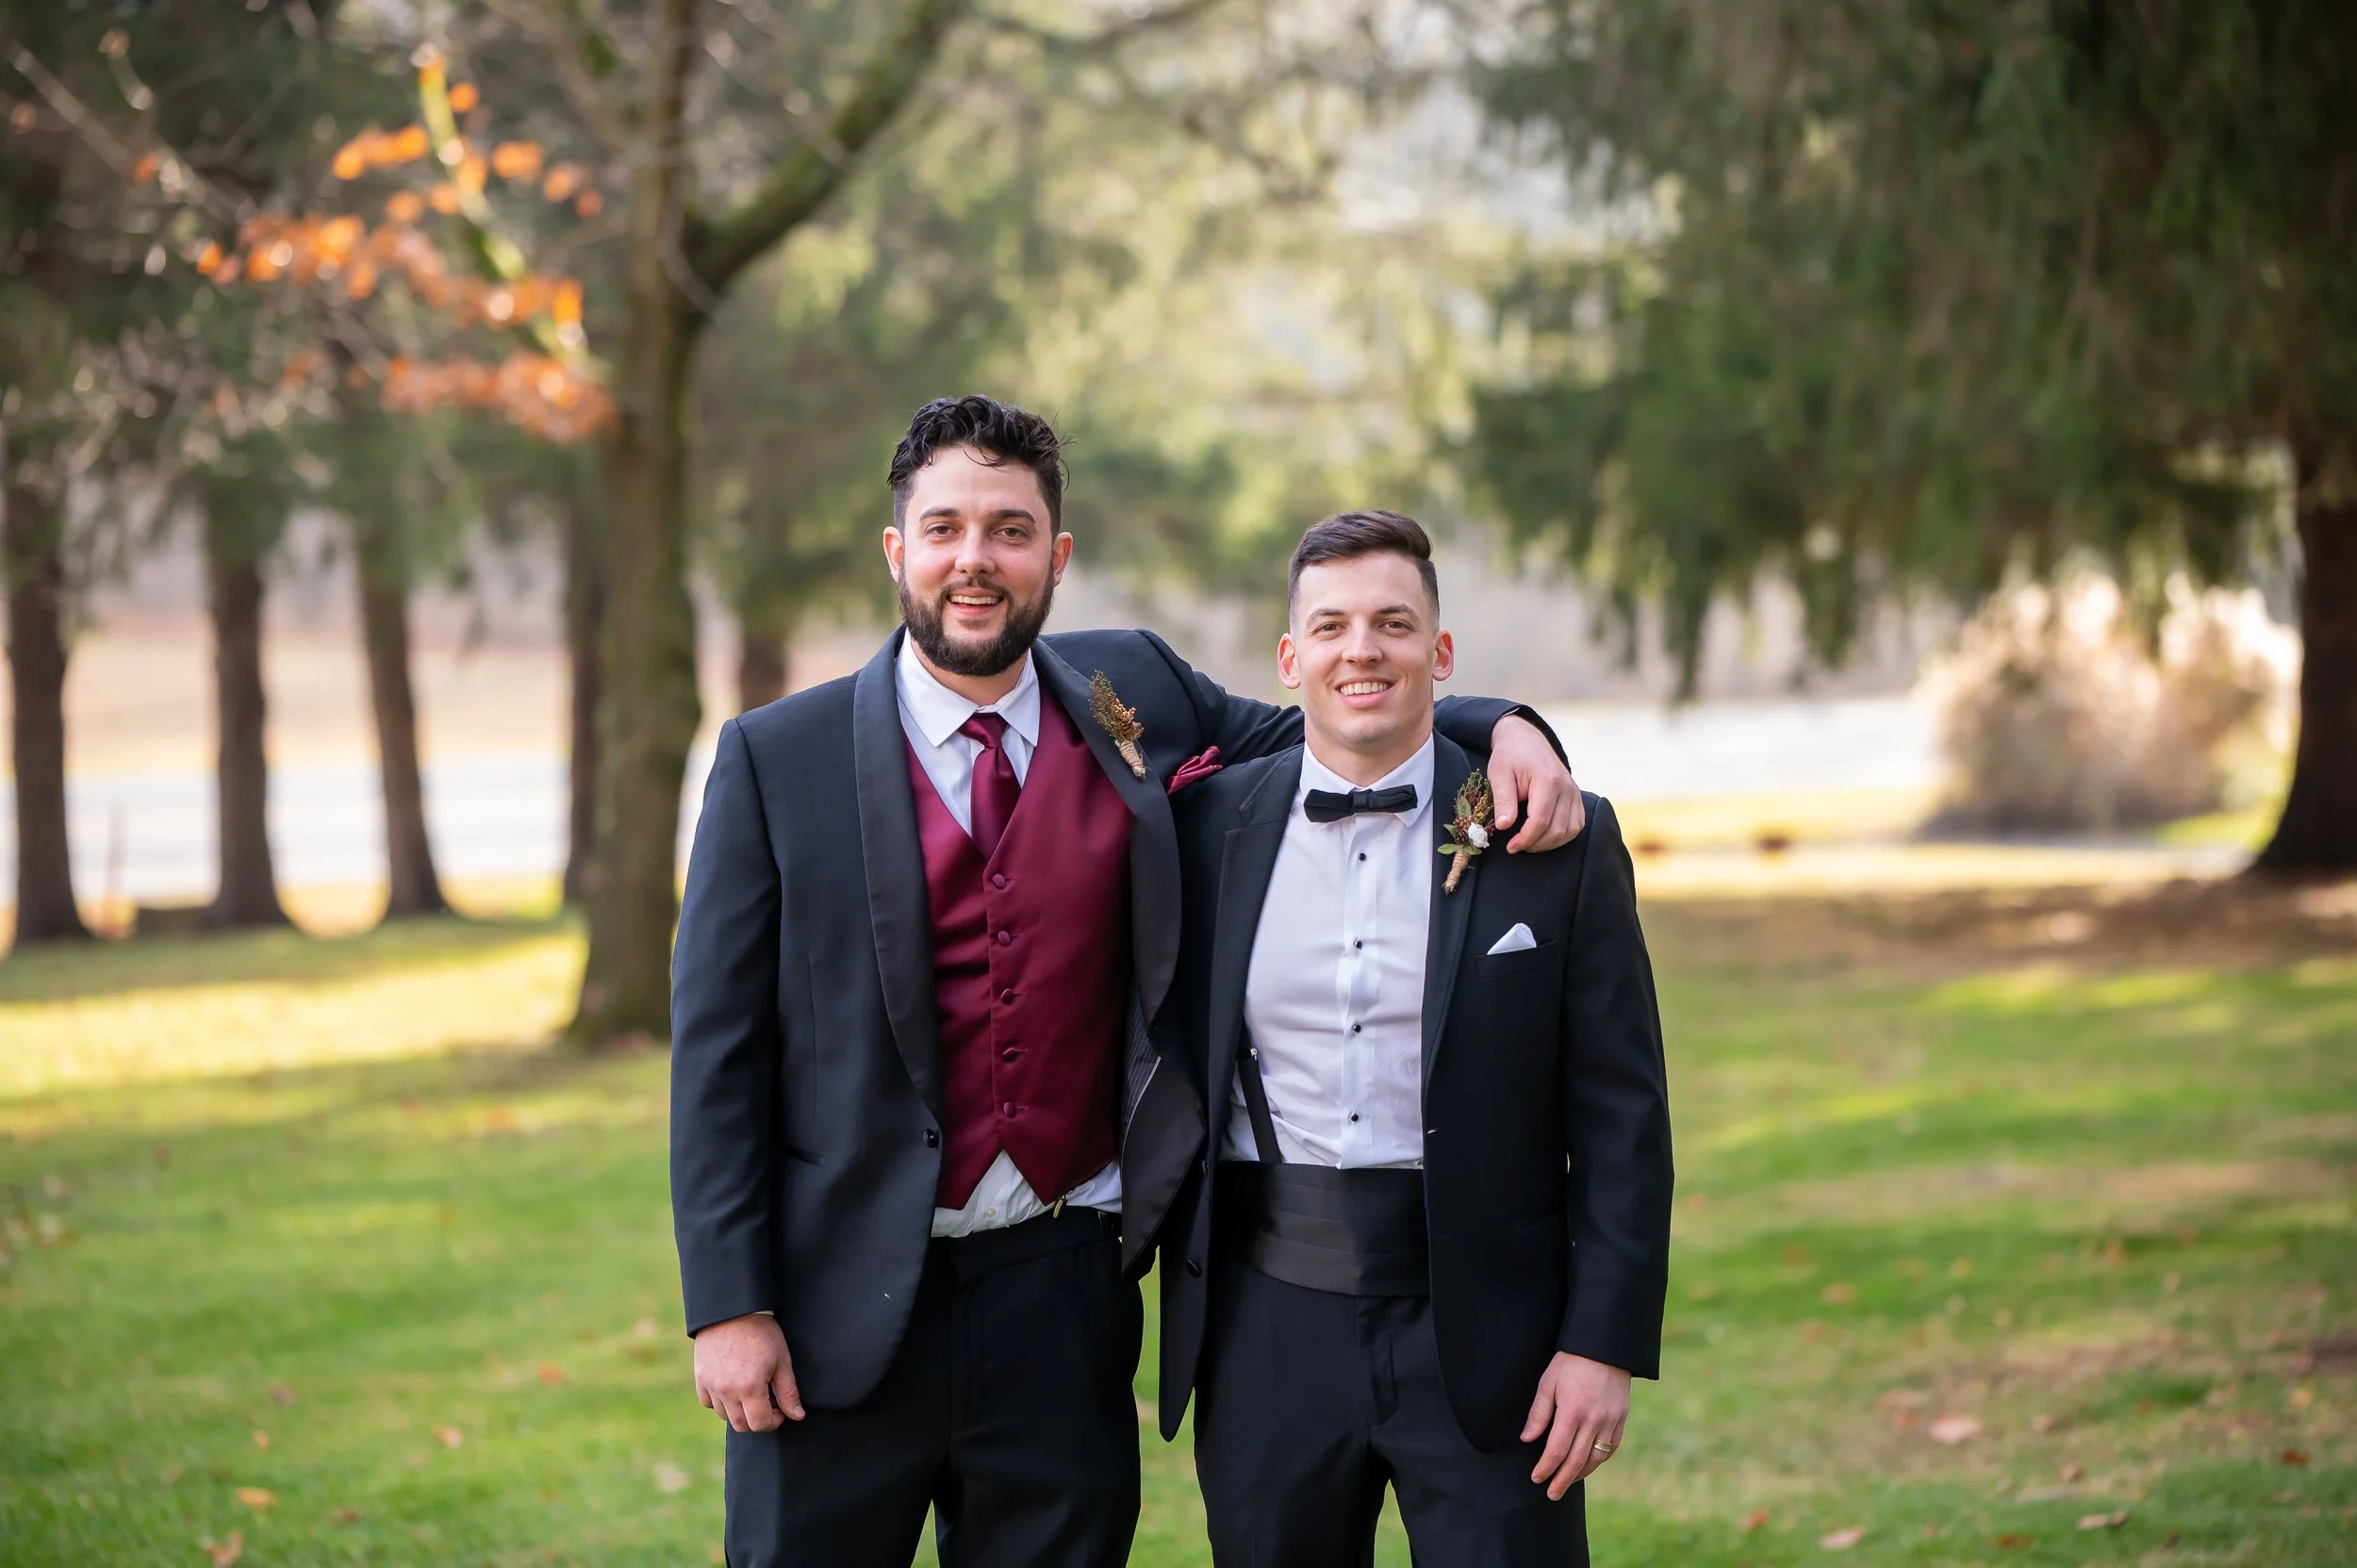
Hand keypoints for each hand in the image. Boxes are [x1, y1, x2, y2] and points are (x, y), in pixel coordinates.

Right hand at [693, 1313, 802, 1431]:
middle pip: (741, 1425)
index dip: (774, 1421)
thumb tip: (797, 1416)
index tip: (779, 1409)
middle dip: (757, 1418)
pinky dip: (720, 1401)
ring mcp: (711, 1385)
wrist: (733, 1310)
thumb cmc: (761, 1332)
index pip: (760, 1424)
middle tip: (767, 1401)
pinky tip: (732, 1386)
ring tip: (750, 1391)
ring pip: (724, 1416)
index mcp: (749, 1388)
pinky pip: (708, 1402)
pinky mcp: (700, 1378)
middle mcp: (727, 1391)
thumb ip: (788, 1392)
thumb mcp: (781, 1360)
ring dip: (738, 1410)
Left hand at [1488, 714, 1584, 851]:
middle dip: (1536, 844)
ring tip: (1530, 843)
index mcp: (1548, 780)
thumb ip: (1503, 801)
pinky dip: (1563, 835)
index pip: (1540, 820)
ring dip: (1550, 843)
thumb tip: (1504, 826)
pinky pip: (1577, 823)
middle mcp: (1566, 787)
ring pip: (1570, 830)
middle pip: (1557, 829)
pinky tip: (1546, 836)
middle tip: (1517, 846)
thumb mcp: (1499, 774)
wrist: (1525, 738)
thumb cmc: (1510, 755)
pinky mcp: (1576, 795)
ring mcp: (1574, 791)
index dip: (1525, 839)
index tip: (1511, 847)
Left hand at [1521, 1352, 1628, 1499]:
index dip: (1545, 1468)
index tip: (1536, 1478)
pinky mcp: (1621, 1419)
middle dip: (1562, 1480)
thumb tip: (1527, 1439)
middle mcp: (1594, 1420)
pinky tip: (1589, 1466)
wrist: (1605, 1347)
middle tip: (1551, 1494)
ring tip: (1567, 1483)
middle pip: (1576, 1461)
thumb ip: (1538, 1413)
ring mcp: (1610, 1421)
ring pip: (1596, 1458)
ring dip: (1580, 1475)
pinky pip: (1611, 1447)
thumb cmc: (1571, 1362)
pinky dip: (1599, 1460)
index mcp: (1572, 1411)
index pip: (1556, 1450)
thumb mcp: (1548, 1382)